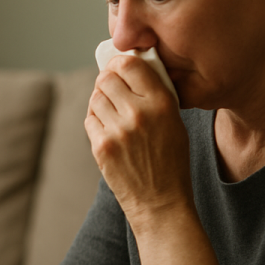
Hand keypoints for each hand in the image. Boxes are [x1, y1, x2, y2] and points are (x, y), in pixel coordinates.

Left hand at [85, 55, 191, 226]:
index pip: (130, 65)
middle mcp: (138, 114)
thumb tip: (128, 70)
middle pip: (106, 78)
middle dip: (106, 80)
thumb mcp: (174, 123)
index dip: (120, 62)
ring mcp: (117, 131)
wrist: (160, 201)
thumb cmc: (170, 161)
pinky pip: (90, 120)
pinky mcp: (101, 146)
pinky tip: (108, 130)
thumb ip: (154, 95)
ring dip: (100, 101)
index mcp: (162, 104)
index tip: (118, 66)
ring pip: (95, 98)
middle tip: (110, 86)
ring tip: (111, 111)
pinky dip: (96, 121)